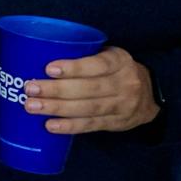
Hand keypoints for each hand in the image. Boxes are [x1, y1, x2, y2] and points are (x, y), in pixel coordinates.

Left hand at [25, 46, 160, 133]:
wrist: (150, 97)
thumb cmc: (115, 71)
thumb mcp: (109, 56)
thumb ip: (85, 55)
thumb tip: (39, 54)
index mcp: (120, 61)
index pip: (98, 64)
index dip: (74, 68)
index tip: (49, 68)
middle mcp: (124, 83)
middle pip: (89, 88)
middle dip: (57, 90)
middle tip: (30, 89)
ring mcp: (122, 105)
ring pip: (87, 108)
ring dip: (57, 108)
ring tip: (32, 106)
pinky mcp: (116, 123)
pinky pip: (91, 125)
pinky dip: (69, 126)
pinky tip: (50, 125)